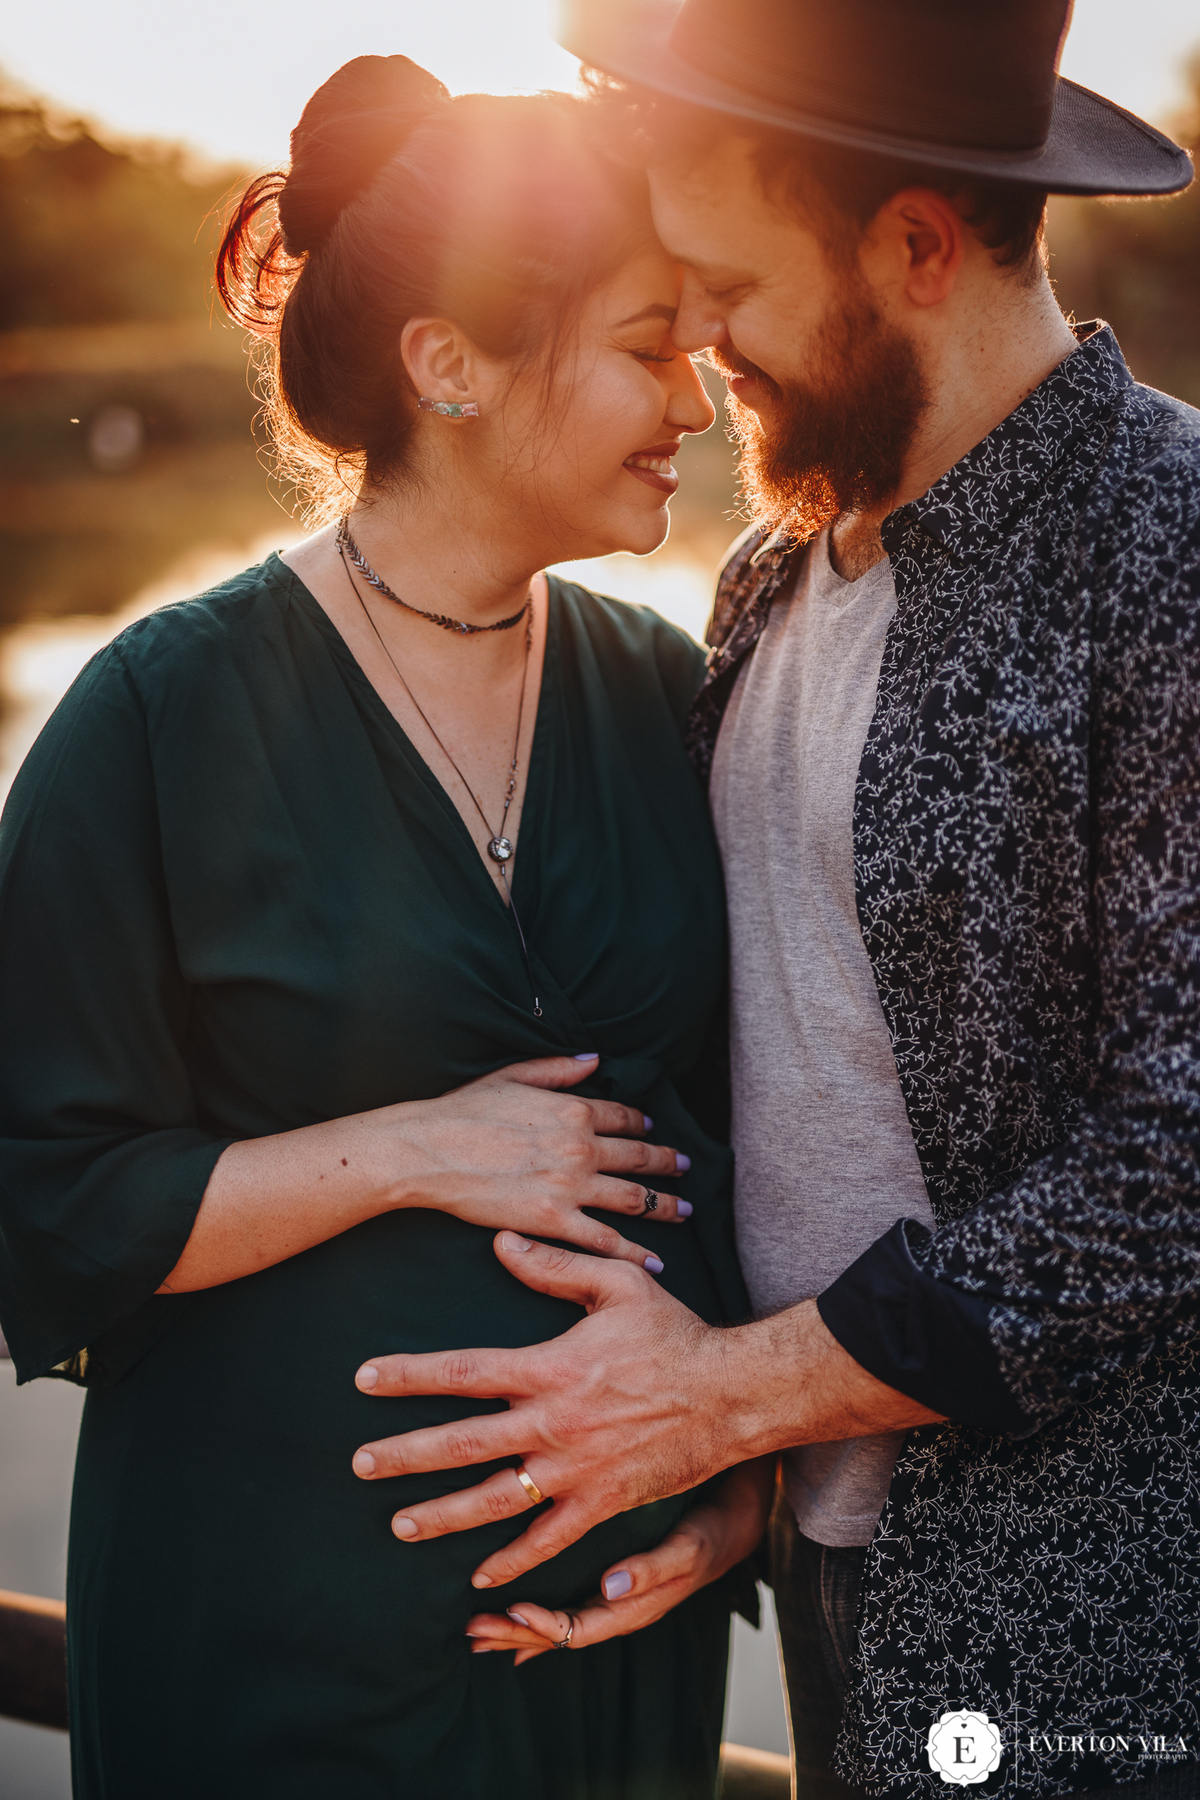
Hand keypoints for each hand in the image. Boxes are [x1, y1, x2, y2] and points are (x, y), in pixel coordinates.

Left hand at [353, 1232, 744, 1579]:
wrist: (733, 1393)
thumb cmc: (675, 1333)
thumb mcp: (617, 1284)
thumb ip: (554, 1265)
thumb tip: (500, 1242)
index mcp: (550, 1367)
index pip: (463, 1370)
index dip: (409, 1374)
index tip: (364, 1378)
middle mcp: (554, 1422)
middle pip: (463, 1442)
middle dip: (406, 1454)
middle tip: (359, 1464)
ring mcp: (577, 1469)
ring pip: (495, 1499)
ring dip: (443, 1514)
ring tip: (399, 1525)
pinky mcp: (604, 1502)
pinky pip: (550, 1538)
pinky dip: (514, 1560)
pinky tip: (480, 1575)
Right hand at [389, 1053, 691, 1266]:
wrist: (430, 1150)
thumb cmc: (463, 1111)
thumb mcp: (513, 1075)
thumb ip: (559, 1069)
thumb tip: (596, 1060)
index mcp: (572, 1109)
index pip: (623, 1117)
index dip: (642, 1124)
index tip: (653, 1130)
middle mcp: (581, 1147)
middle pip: (638, 1157)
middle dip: (667, 1163)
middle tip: (686, 1168)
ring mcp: (570, 1186)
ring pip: (633, 1198)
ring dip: (664, 1206)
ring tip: (684, 1211)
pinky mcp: (553, 1221)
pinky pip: (604, 1239)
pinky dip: (634, 1251)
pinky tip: (655, 1261)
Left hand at [464, 1459, 774, 1662]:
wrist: (738, 1515)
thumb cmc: (714, 1528)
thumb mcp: (690, 1545)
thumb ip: (653, 1568)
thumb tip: (611, 1586)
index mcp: (637, 1605)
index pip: (581, 1628)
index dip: (543, 1625)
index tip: (510, 1611)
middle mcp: (621, 1606)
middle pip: (561, 1632)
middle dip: (515, 1633)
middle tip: (471, 1629)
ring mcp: (616, 1596)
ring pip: (559, 1619)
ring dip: (517, 1626)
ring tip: (477, 1628)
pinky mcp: (614, 1577)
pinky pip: (569, 1602)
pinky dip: (537, 1613)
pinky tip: (513, 1614)